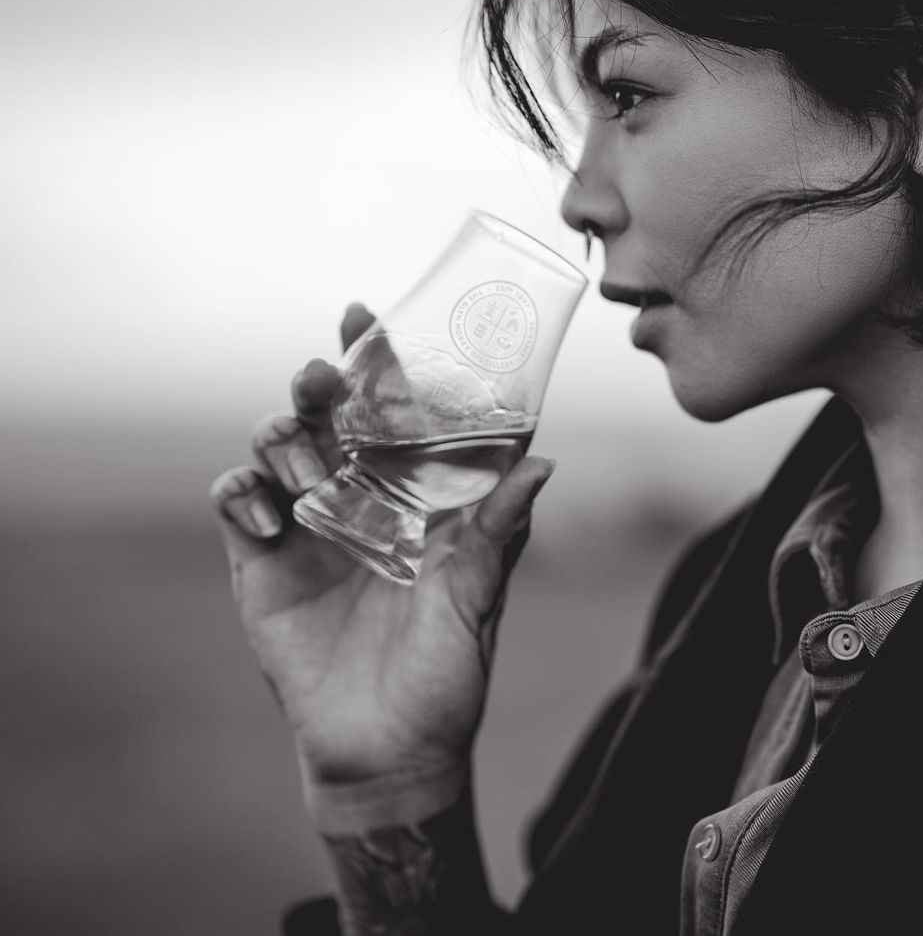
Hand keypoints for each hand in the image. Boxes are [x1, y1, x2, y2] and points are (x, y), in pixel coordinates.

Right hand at [210, 302, 554, 810]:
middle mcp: (361, 495)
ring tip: (308, 474)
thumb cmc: (445, 677)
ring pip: (279, 440)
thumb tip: (541, 461)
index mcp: (417, 495)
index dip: (382, 361)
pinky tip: (266, 517)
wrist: (384, 755)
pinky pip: (235, 498)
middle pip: (331, 412)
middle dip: (322, 379)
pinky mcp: (260, 559)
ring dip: (285, 435)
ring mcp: (307, 523)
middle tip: (325, 377)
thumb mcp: (476, 602)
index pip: (398, 411)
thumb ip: (497, 534)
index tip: (368, 314)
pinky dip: (241, 491)